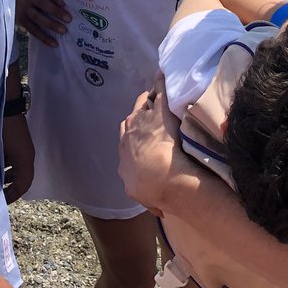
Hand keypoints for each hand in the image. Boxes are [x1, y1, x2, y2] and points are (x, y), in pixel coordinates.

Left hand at [1, 115, 34, 203]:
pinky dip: (7, 168)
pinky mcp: (18, 144)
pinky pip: (15, 161)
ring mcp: (23, 149)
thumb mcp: (0, 150)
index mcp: (25, 159)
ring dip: (8, 178)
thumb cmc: (3, 127)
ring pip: (18, 170)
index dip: (13, 195)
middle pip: (23, 179)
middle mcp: (27, 156)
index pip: (24, 185)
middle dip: (11, 188)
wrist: (7, 105)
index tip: (2, 201)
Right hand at [15, 0, 68, 46]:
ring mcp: (25, 9)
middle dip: (55, 11)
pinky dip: (44, 38)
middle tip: (68, 19)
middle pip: (42, 3)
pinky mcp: (22, 21)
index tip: (63, 3)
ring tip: (63, 30)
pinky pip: (33, 30)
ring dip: (51, 24)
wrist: (18, 0)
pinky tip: (54, 43)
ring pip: (37, 17)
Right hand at [118, 73, 198, 216]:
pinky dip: (161, 82)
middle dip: (141, 114)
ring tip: (160, 95)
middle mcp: (128, 133)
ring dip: (151, 99)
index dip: (137, 135)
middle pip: (132, 116)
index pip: (127, 137)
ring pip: (144, 102)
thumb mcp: (144, 196)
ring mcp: (143, 119)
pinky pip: (159, 91)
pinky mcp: (159, 110)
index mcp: (124, 152)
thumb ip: (150, 200)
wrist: (161, 177)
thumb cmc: (152, 189)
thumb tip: (158, 212)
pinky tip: (164, 74)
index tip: (146, 135)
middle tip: (152, 113)